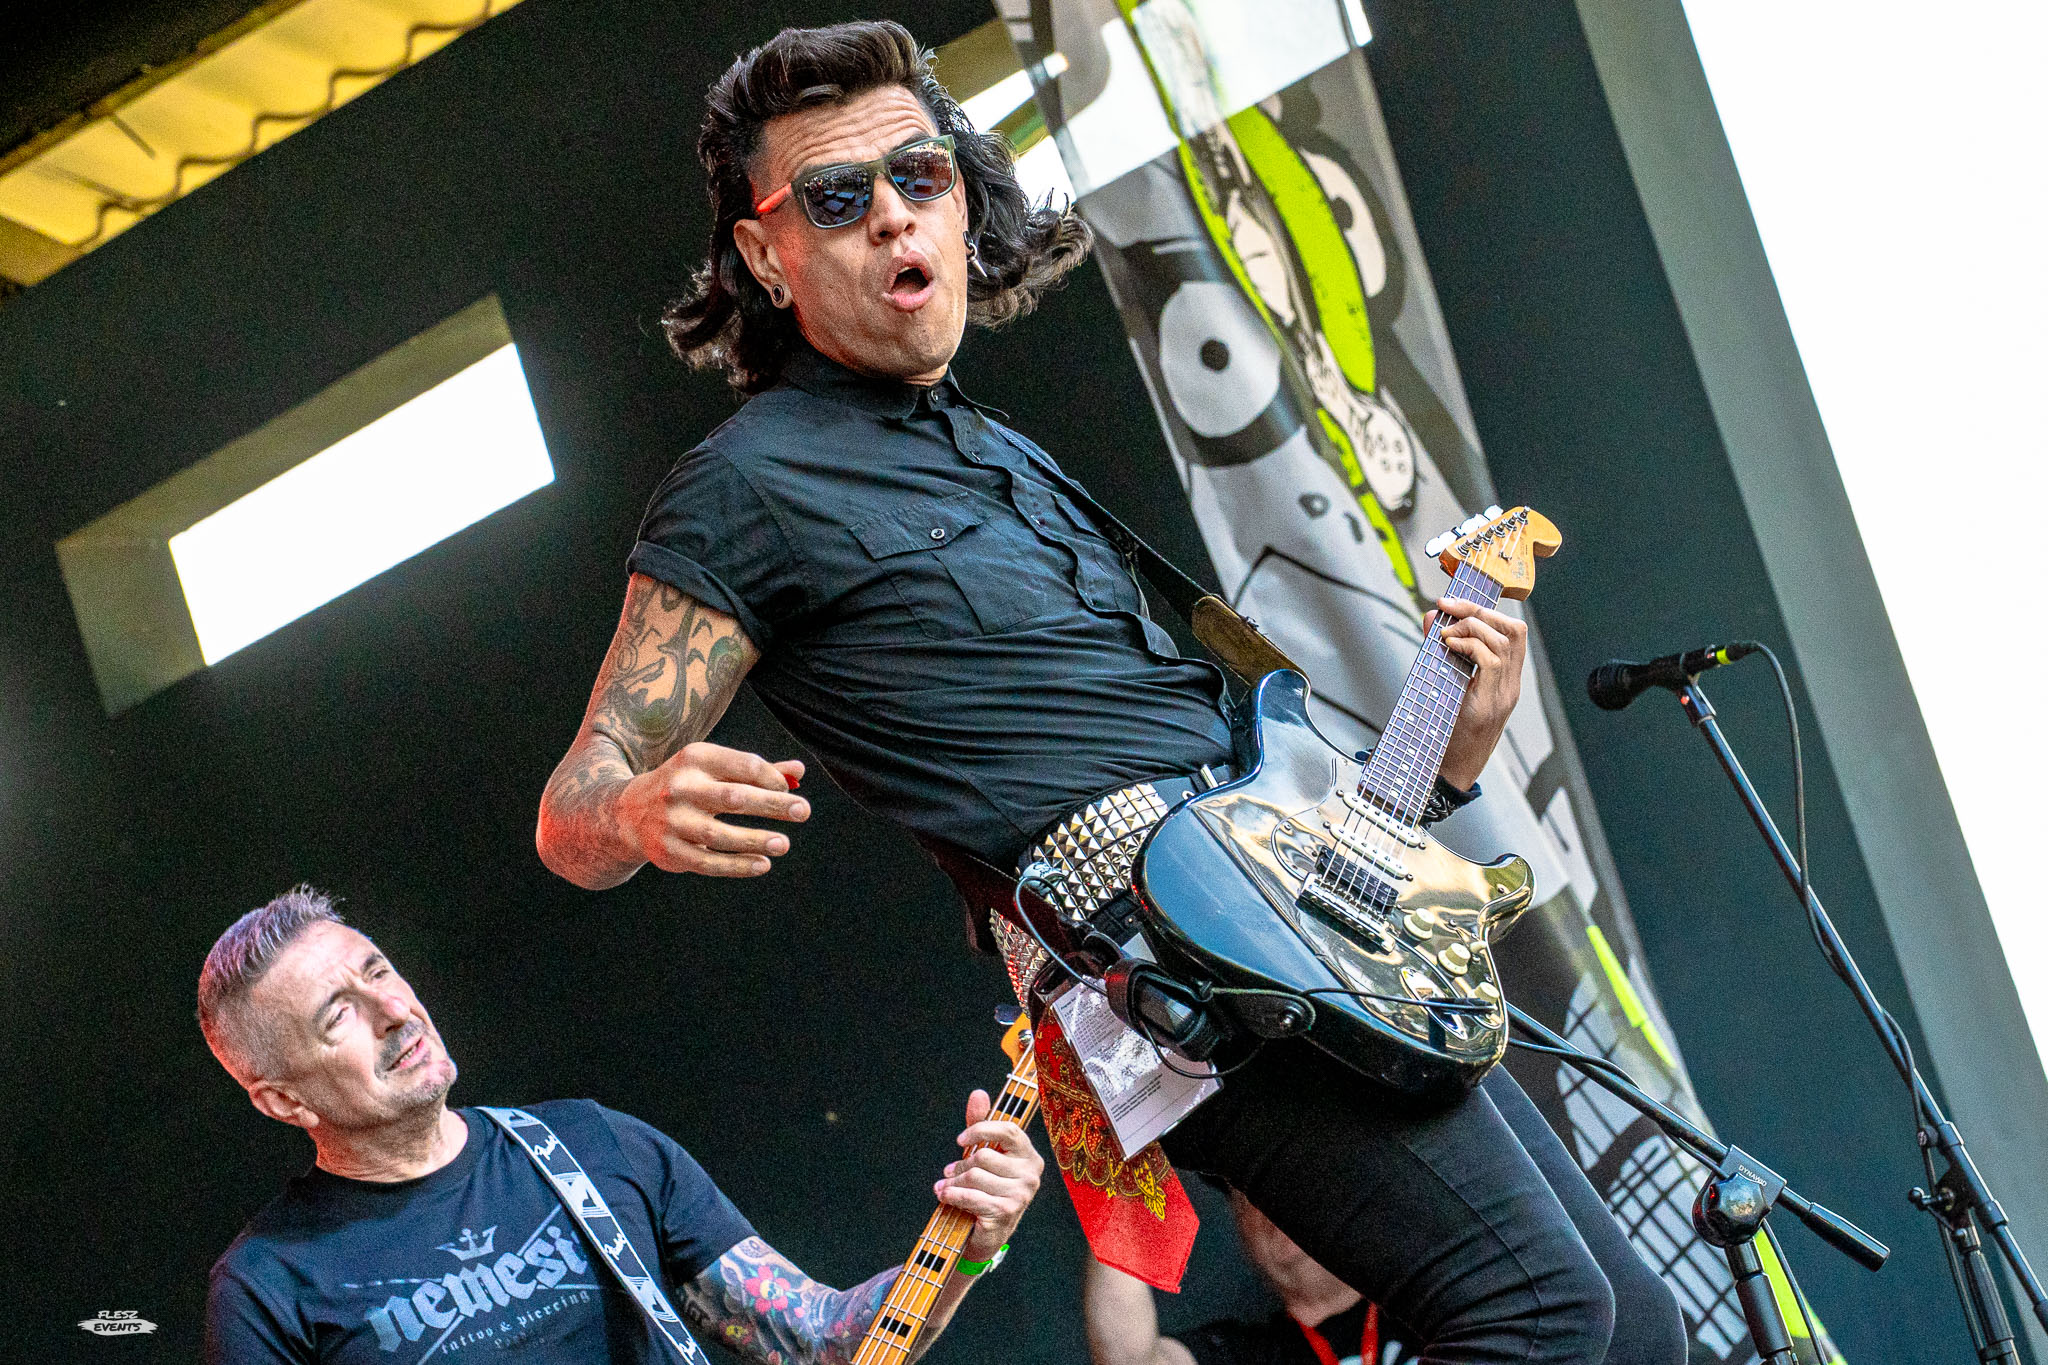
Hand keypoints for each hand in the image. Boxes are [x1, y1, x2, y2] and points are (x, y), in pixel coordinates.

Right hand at [615, 742, 808, 876]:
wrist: (629, 812)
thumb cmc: (688, 786)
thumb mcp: (714, 769)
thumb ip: (755, 770)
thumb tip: (798, 771)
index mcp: (695, 759)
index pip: (743, 766)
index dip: (771, 778)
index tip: (787, 790)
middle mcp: (681, 788)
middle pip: (733, 798)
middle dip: (772, 805)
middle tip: (803, 810)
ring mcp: (673, 822)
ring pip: (719, 835)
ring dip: (755, 840)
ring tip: (783, 844)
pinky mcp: (669, 851)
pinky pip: (708, 862)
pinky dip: (737, 865)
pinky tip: (763, 864)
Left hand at [936, 1089, 1042, 1261]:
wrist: (987, 1234)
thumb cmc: (987, 1190)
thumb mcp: (984, 1155)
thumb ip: (981, 1125)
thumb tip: (978, 1093)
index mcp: (1030, 1156)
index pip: (1008, 1130)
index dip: (980, 1130)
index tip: (960, 1140)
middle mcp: (1031, 1175)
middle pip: (983, 1156)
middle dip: (960, 1166)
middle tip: (950, 1174)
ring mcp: (1020, 1196)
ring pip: (974, 1176)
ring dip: (952, 1183)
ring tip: (946, 1187)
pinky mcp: (1005, 1213)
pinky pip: (970, 1196)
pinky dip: (952, 1195)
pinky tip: (945, 1196)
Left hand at [1426, 596, 1527, 790]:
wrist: (1448, 772)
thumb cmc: (1446, 731)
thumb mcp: (1445, 683)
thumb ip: (1442, 651)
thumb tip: (1432, 617)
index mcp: (1505, 680)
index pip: (1514, 633)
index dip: (1488, 610)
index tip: (1456, 602)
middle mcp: (1510, 686)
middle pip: (1514, 631)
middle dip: (1480, 611)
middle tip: (1449, 608)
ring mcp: (1503, 695)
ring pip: (1504, 642)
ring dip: (1472, 628)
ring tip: (1447, 635)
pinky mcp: (1488, 705)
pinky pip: (1492, 662)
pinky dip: (1470, 646)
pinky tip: (1451, 648)